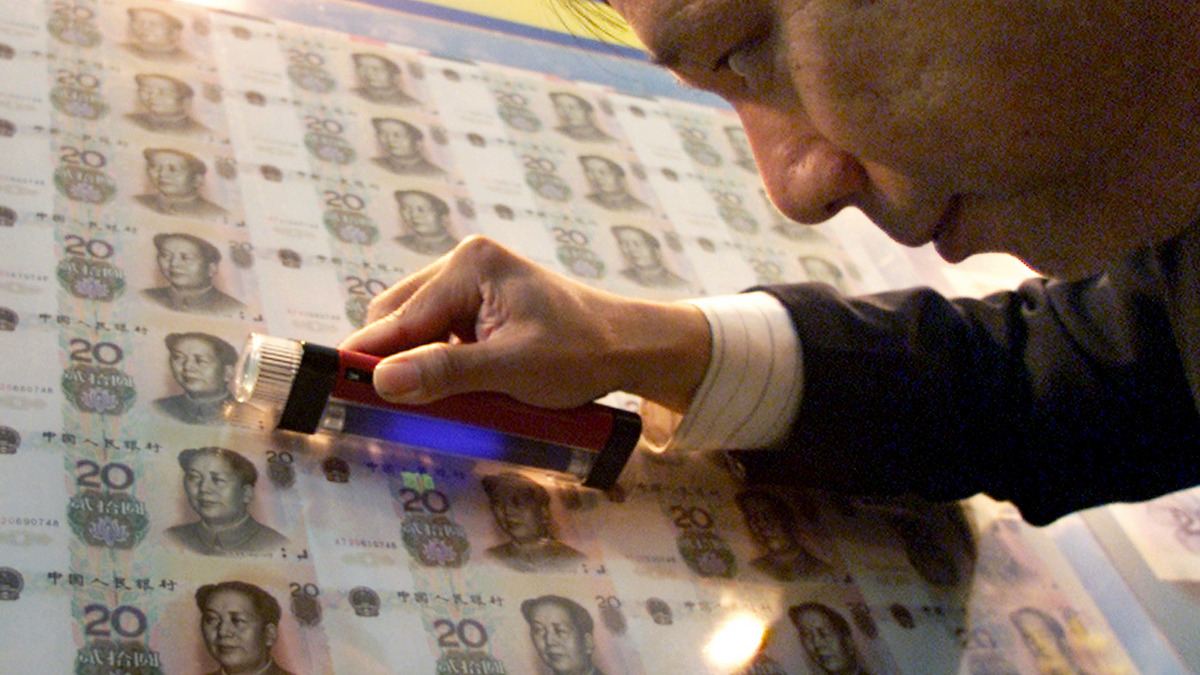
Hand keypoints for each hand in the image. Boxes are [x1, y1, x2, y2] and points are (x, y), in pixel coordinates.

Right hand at [339, 236, 710, 410]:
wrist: (629, 348)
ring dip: (415, 363)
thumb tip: (382, 382)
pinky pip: (435, 332)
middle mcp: (464, 264)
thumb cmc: (580, 354)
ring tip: (433, 398)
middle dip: (393, 362)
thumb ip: (446, 373)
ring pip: (412, 327)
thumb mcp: (512, 369)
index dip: (368, 359)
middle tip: (394, 407)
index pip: (398, 319)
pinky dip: (434, 359)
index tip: (335, 390)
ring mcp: (471, 282)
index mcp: (469, 266)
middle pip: (396, 318)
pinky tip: (453, 385)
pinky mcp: (479, 304)